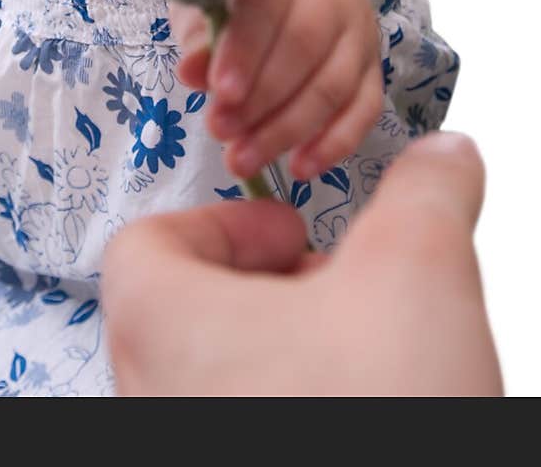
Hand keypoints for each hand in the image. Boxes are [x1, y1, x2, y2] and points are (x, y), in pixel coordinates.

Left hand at [103, 131, 502, 396]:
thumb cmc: (372, 417)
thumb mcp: (417, 272)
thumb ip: (426, 193)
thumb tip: (445, 154)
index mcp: (161, 326)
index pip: (147, 245)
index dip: (225, 226)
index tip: (296, 235)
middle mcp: (150, 399)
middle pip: (185, 314)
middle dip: (274, 293)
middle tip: (343, 297)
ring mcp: (181, 450)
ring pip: (217, 385)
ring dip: (289, 358)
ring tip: (367, 361)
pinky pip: (239, 427)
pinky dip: (294, 407)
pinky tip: (368, 410)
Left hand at [172, 0, 382, 180]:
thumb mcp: (207, 3)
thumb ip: (201, 35)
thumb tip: (191, 75)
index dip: (244, 47)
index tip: (218, 91)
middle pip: (304, 45)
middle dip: (261, 98)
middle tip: (220, 134)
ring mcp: (357, 26)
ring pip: (334, 82)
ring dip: (289, 129)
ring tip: (243, 160)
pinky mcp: (374, 64)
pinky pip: (364, 108)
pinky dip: (335, 143)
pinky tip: (301, 168)